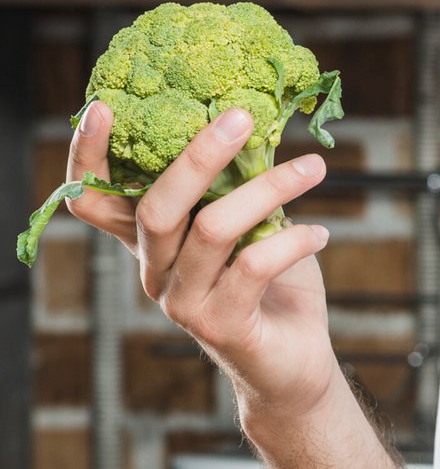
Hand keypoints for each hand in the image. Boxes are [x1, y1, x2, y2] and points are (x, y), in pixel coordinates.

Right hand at [65, 101, 341, 424]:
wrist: (291, 360)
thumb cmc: (270, 280)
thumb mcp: (249, 220)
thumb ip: (236, 180)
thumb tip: (252, 111)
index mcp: (152, 240)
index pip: (93, 200)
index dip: (88, 157)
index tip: (103, 108)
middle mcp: (154, 270)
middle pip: (156, 207)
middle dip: (198, 156)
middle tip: (241, 116)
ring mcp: (182, 301)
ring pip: (213, 230)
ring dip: (270, 188)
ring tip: (315, 167)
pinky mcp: (221, 325)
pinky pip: (254, 267)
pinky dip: (294, 239)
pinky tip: (321, 232)